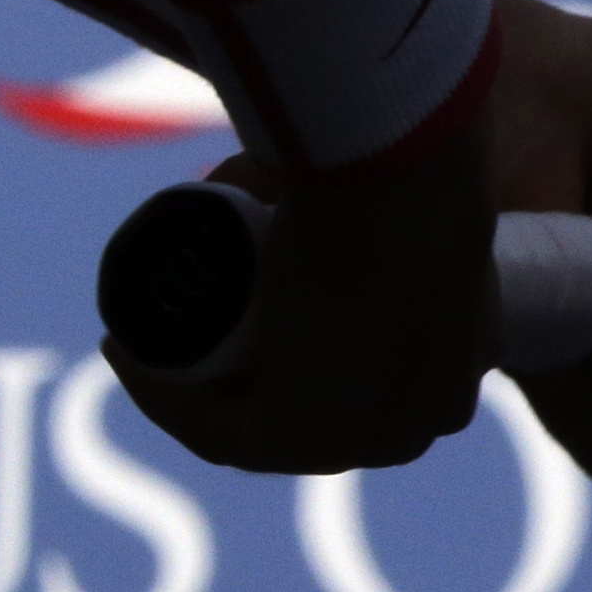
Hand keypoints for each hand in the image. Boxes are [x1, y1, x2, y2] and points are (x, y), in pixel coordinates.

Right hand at [102, 128, 496, 473]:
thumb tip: (313, 150)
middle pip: (306, 407)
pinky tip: (130, 357)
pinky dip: (167, 400)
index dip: (275, 343)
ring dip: (189, 390)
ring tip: (141, 336)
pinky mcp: (312, 441)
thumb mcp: (392, 174)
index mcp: (460, 365)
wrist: (406, 184)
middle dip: (230, 371)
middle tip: (172, 317)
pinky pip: (224, 438)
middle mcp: (423, 420)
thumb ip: (371, 161)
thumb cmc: (405, 163)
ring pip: (262, 431)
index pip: (352, 374)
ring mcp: (372, 441)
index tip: (216, 297)